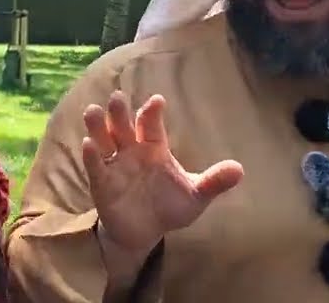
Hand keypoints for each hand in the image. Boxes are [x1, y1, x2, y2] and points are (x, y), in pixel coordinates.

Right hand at [83, 92, 243, 256]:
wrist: (144, 232)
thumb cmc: (169, 207)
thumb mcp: (195, 196)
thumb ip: (213, 182)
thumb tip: (240, 169)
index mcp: (154, 148)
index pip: (152, 125)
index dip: (153, 112)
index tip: (157, 101)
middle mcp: (131, 151)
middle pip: (123, 126)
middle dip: (120, 112)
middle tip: (117, 97)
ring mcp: (114, 165)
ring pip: (103, 140)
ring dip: (97, 126)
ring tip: (93, 111)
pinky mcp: (102, 183)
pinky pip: (95, 166)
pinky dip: (90, 156)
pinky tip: (88, 145)